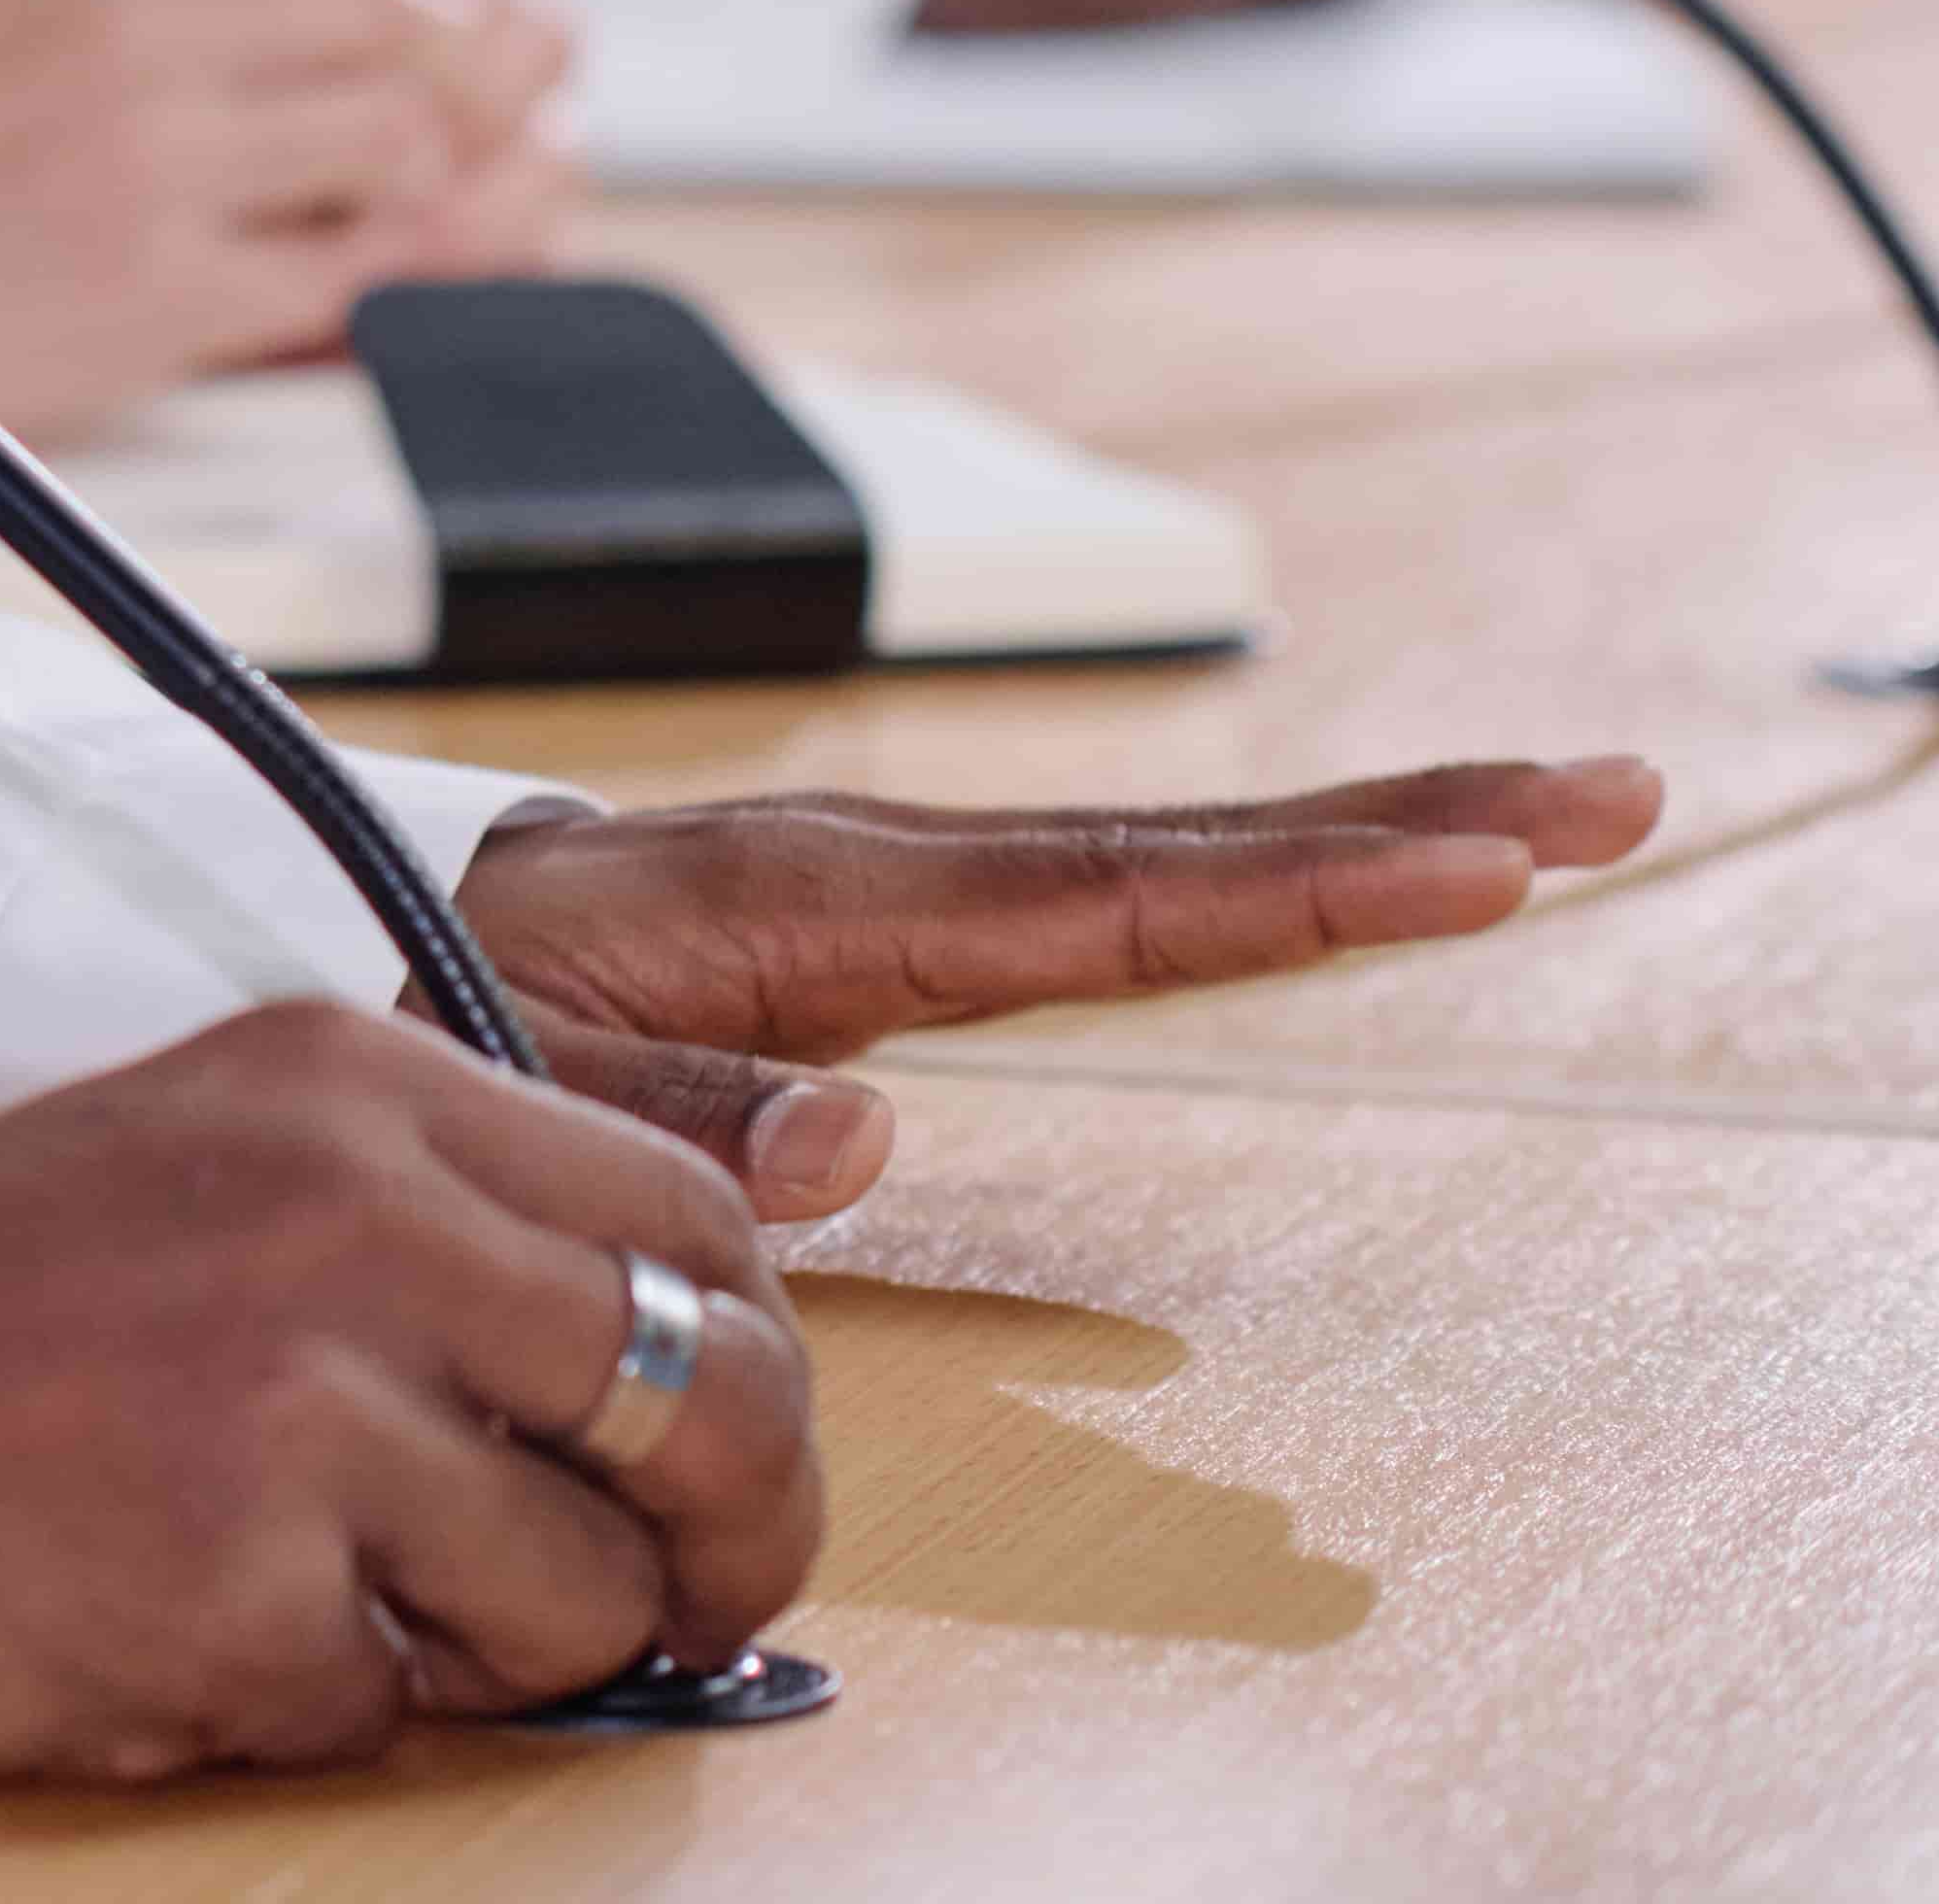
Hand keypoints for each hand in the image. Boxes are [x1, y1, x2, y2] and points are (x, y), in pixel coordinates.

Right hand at [0, 0, 571, 439]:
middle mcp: (134, 32)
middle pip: (401, 0)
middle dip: (490, 23)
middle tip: (529, 36)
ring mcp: (160, 168)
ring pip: (412, 132)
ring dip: (494, 143)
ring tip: (535, 142)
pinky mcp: (172, 299)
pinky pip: (373, 275)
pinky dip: (454, 259)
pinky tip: (492, 241)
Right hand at [0, 1000, 814, 1775]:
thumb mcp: (198, 1176)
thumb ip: (424, 1232)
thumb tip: (684, 1381)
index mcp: (342, 1078)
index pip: (690, 1210)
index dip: (750, 1370)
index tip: (711, 1471)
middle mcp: (347, 1201)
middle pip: (719, 1387)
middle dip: (732, 1539)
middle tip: (671, 1611)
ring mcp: (300, 1387)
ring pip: (590, 1586)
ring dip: (491, 1648)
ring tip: (304, 1598)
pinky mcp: (244, 1575)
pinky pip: (401, 1703)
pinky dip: (309, 1705)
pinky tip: (169, 1628)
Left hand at [454, 758, 1667, 1215]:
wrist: (334, 928)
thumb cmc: (421, 990)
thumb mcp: (517, 1063)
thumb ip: (678, 1114)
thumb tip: (866, 1143)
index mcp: (806, 900)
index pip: (1094, 897)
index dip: (1290, 891)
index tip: (1473, 871)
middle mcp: (875, 868)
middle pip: (1175, 847)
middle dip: (1395, 824)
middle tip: (1605, 796)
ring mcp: (890, 882)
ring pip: (1157, 855)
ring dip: (1347, 835)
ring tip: (1543, 821)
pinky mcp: (882, 913)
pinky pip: (1094, 887)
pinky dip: (1232, 874)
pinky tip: (1335, 877)